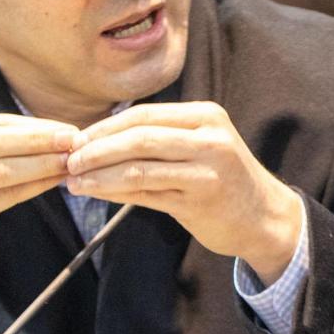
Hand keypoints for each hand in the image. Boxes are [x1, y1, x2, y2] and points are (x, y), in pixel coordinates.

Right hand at [0, 113, 76, 282]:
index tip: (66, 127)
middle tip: (74, 139)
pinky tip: (55, 182)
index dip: (33, 126)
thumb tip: (53, 131)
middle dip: (39, 140)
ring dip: (41, 164)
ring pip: (1, 170)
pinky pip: (2, 197)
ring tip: (70, 161)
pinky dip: (33, 187)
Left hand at [64, 101, 302, 283]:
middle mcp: (209, 137)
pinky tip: (96, 193)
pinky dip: (115, 192)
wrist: (264, 218)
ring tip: (74, 181)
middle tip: (70, 160)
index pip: (143, 115)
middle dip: (97, 149)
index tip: (76, 140)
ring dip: (100, 174)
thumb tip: (97, 138)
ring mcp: (207, 168)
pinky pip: (147, 193)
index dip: (104, 127)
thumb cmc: (223, 180)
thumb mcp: (198, 147)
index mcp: (205, 116)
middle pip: (139, 137)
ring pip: (139, 166)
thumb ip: (159, 138)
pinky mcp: (201, 199)